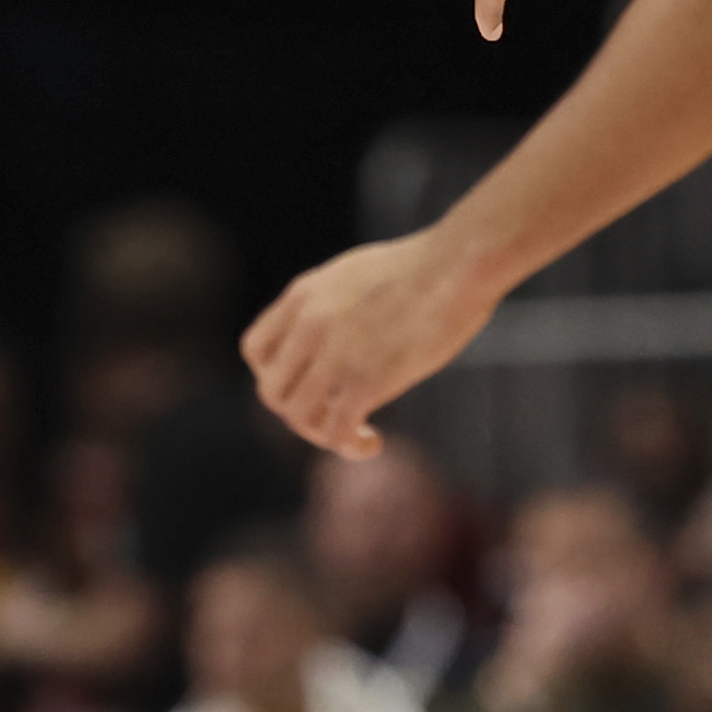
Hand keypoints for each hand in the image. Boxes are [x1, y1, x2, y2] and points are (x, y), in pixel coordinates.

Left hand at [244, 225, 501, 459]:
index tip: (305, 383)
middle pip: (272, 391)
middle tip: (333, 414)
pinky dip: (349, 446)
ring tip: (356, 433)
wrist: (456, 265)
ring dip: (322, 434)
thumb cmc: (424, 268)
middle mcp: (308, 325)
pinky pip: (334, 431)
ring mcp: (333, 354)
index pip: (255, 350)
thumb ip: (333, 304)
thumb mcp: (355, 274)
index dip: (274, 375)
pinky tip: (372, 443)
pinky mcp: (364, 381)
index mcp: (303, 295)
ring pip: (298, 416)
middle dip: (298, 411)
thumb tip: (340, 330)